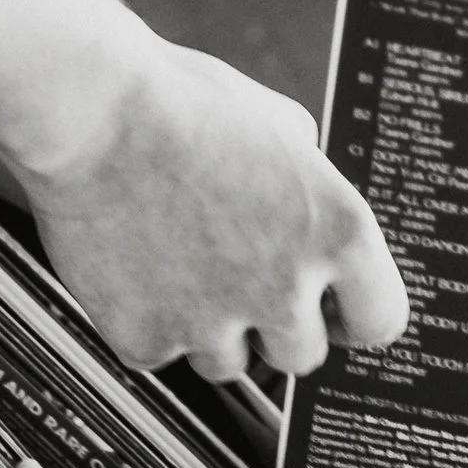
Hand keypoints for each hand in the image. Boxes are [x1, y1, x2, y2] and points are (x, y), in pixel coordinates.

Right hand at [4, 39, 407, 378]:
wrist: (88, 108)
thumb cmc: (180, 104)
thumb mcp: (281, 126)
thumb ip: (312, 185)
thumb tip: (313, 210)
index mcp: (339, 231)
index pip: (379, 320)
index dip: (350, 314)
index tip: (330, 309)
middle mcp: (284, 287)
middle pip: (302, 356)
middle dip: (275, 326)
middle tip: (239, 278)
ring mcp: (213, 321)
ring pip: (228, 363)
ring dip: (211, 328)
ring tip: (180, 260)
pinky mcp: (146, 338)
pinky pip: (160, 352)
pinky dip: (148, 321)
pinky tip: (137, 267)